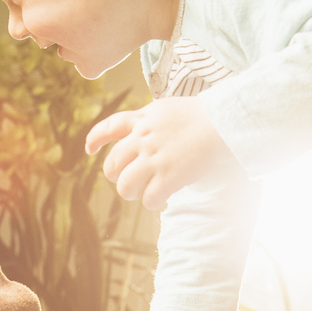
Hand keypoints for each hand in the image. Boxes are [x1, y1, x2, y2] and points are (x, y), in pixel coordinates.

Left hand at [84, 98, 240, 210]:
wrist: (223, 122)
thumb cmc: (202, 115)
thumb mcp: (167, 108)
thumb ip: (149, 119)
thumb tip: (140, 130)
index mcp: (143, 120)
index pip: (110, 126)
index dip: (95, 139)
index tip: (88, 149)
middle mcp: (143, 139)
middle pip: (112, 164)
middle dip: (114, 175)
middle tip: (126, 181)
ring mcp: (154, 159)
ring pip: (125, 185)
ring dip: (129, 192)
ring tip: (139, 193)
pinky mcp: (168, 176)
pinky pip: (148, 198)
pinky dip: (151, 202)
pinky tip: (159, 199)